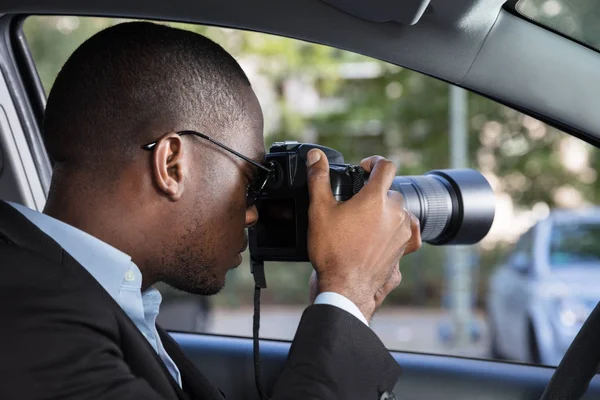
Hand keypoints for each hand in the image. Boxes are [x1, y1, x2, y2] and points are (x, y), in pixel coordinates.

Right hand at [306, 149, 421, 321]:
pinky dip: (398, 228)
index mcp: (376, 198)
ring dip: (385, 211)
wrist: (344, 287)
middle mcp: (396, 212)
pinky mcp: (404, 249)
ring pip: (399, 210)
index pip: (386, 166)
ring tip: (365, 222)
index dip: (374, 162)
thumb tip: (315, 156)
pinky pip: (409, 231)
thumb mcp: (319, 210)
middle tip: (356, 203)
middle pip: (390, 191)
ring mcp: (403, 231)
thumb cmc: (332, 250)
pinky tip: (388, 231)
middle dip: (375, 193)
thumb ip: (318, 178)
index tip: (363, 167)